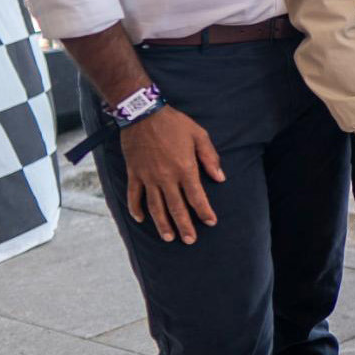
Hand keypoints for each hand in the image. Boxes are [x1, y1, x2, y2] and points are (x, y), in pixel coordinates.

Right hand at [119, 106, 224, 243]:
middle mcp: (166, 177)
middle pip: (176, 207)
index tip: (211, 222)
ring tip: (168, 238)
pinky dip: (136, 209)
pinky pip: (134, 195)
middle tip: (189, 240)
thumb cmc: (174, 123)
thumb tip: (220, 178)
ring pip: (155, 206)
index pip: (196, 197)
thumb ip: (210, 158)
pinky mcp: (134, 173)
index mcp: (184, 168)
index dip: (204, 211)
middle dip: (184, 226)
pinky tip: (141, 220)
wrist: (143, 114)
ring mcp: (148, 177)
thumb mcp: (199, 136)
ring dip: (162, 224)